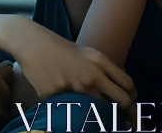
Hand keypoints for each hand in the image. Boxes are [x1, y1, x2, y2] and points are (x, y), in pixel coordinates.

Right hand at [0, 17, 137, 110]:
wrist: (29, 42)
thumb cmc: (57, 46)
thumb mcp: (86, 52)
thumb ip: (104, 68)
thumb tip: (121, 87)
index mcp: (99, 62)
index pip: (128, 86)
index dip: (132, 98)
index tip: (128, 105)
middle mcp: (91, 76)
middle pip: (121, 102)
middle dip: (125, 112)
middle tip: (121, 117)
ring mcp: (74, 88)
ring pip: (98, 111)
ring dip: (98, 113)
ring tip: (91, 110)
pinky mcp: (56, 96)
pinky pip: (68, 109)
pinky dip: (68, 108)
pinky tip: (61, 100)